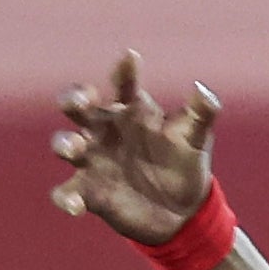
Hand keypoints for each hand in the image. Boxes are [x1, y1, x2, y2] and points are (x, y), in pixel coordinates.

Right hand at [51, 49, 217, 242]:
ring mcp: (93, 160)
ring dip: (64, 142)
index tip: (131, 58)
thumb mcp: (195, 138)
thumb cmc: (184, 163)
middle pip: (78, 106)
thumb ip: (201, 113)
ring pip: (65, 143)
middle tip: (82, 101)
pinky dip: (65, 198)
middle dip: (73, 98)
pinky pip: (67, 192)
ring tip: (75, 147)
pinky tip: (76, 206)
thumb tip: (203, 89)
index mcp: (130, 111)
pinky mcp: (89, 192)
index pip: (123, 84)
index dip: (125, 70)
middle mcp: (105, 130)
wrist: (182, 211)